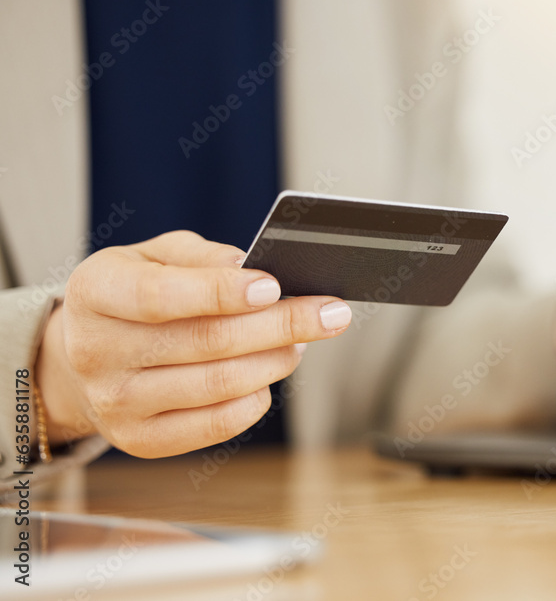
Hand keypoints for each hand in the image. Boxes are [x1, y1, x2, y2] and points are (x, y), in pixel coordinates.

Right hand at [35, 231, 352, 457]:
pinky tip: (270, 373)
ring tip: (302, 341)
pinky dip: (258, 396)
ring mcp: (116, 403)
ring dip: (277, 359)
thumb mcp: (154, 256)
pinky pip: (218, 423)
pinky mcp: (142, 440)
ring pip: (220, 384)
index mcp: (96, 293)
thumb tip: (249, 266)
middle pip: (206, 342)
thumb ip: (200, 256)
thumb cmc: (133, 295)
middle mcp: (97, 352)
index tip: (274, 285)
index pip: (161, 296)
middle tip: (329, 313)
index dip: (221, 292)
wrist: (86, 356)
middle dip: (281, 325)